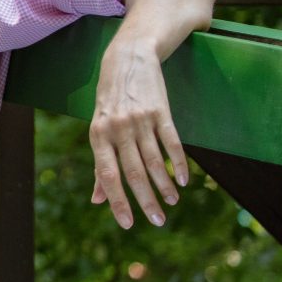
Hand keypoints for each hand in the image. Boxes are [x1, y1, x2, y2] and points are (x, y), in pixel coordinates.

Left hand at [88, 31, 187, 228]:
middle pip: (133, 172)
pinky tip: (184, 181)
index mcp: (97, 135)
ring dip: (164, 186)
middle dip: (145, 200)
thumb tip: (96, 200)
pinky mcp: (160, 112)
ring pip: (154, 161)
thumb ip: (100, 164)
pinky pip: (172, 143)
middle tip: (158, 222)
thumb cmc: (110, 99)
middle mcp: (117, 129)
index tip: (128, 224)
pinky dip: (179, 164)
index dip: (117, 201)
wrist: (127, 58)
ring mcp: (139, 120)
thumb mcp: (99, 127)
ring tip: (172, 203)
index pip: (107, 175)